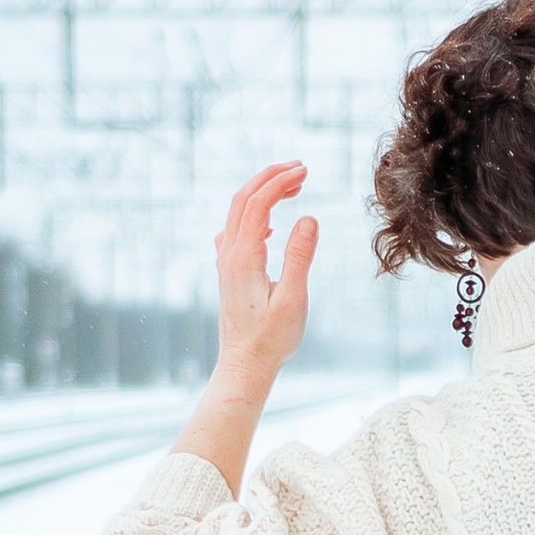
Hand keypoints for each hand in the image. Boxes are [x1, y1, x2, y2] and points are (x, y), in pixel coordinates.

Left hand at [214, 160, 315, 386]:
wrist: (244, 365)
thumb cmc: (271, 339)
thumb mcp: (293, 299)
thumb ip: (300, 257)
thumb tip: (309, 217)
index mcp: (244, 258)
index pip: (258, 204)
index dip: (280, 182)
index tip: (305, 171)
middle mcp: (229, 255)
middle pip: (243, 200)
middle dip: (270, 178)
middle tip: (300, 169)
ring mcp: (226, 263)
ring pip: (238, 213)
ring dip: (262, 193)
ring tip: (292, 187)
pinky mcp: (229, 272)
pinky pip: (236, 230)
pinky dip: (254, 214)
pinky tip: (271, 224)